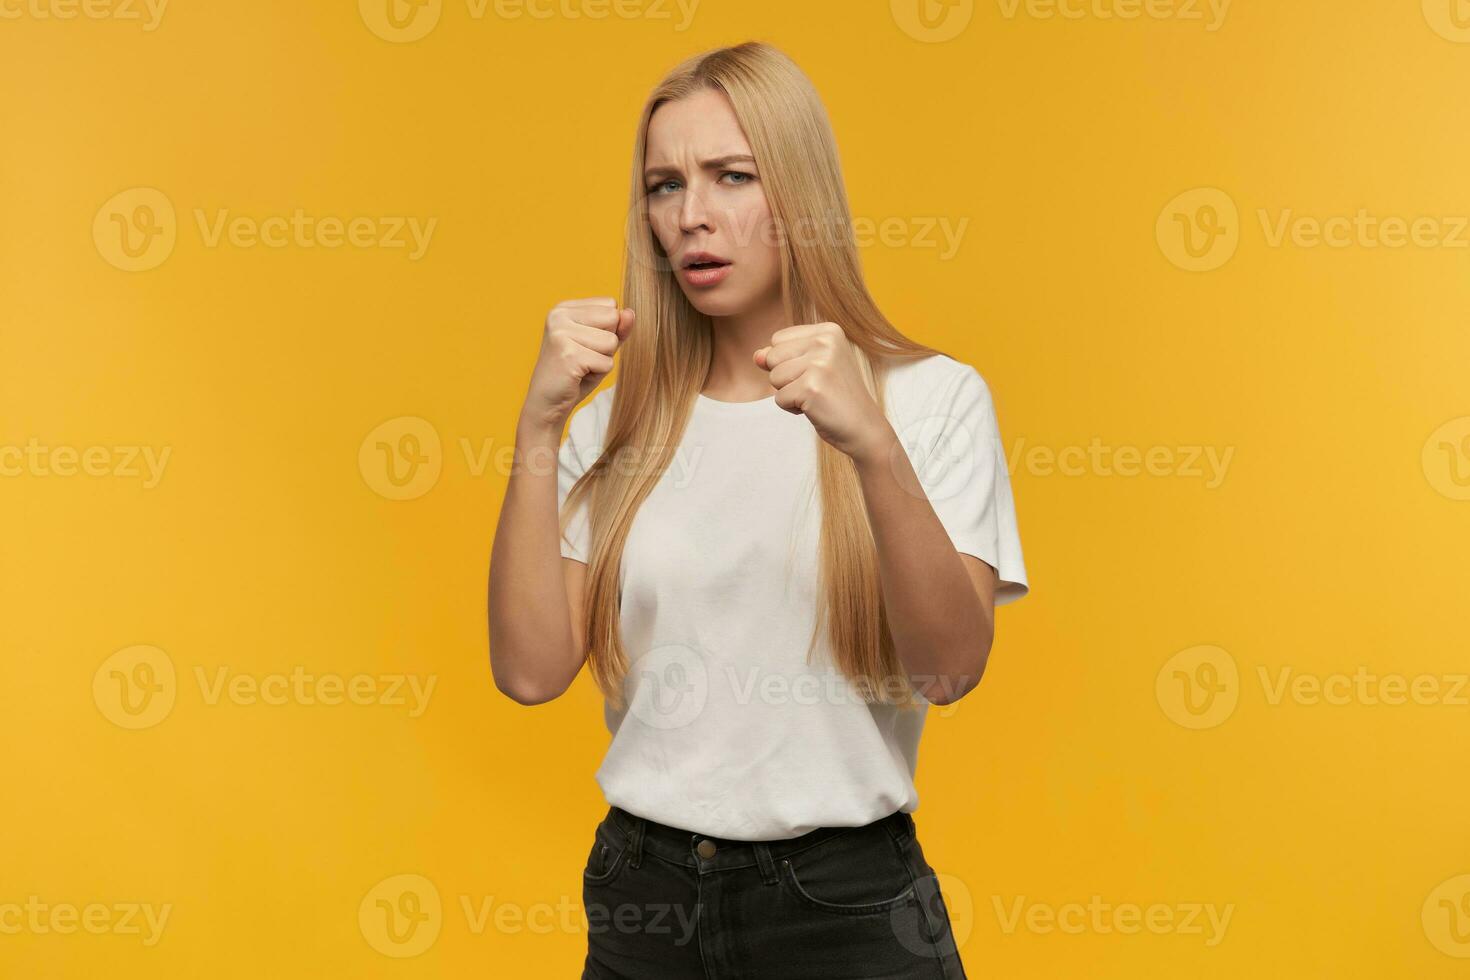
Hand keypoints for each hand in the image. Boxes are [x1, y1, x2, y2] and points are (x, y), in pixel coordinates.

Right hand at [521, 297, 634, 429]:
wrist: (548, 402)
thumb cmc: (575, 373)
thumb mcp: (600, 346)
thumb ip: (618, 328)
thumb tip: (629, 312)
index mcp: (564, 308)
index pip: (610, 305)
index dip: (607, 329)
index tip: (584, 344)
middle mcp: (559, 315)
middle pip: (613, 319)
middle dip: (606, 344)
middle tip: (583, 358)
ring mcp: (561, 333)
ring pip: (611, 341)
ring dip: (602, 360)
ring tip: (581, 367)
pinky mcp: (568, 355)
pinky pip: (606, 362)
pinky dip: (598, 373)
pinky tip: (578, 376)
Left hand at [754, 322, 894, 462]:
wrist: (864, 428)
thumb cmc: (835, 397)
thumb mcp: (809, 368)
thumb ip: (780, 356)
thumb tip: (756, 356)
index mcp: (828, 330)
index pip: (778, 339)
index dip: (788, 362)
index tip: (816, 373)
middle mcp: (826, 341)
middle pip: (772, 356)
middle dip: (785, 378)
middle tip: (816, 387)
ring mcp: (820, 363)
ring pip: (774, 378)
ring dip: (789, 394)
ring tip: (816, 396)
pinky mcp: (811, 387)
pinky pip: (779, 398)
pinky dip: (792, 409)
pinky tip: (816, 408)